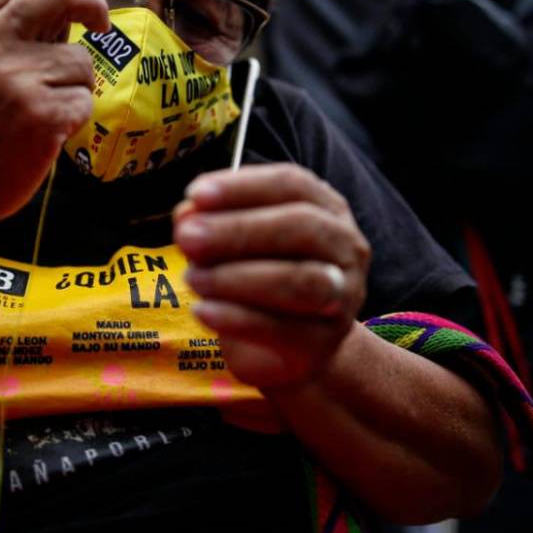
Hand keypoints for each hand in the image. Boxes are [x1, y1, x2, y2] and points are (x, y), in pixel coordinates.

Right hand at [0, 0, 109, 225]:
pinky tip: (43, 137)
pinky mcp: (41, 113)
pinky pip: (84, 102)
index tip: (76, 7)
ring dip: (73, 88)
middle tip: (101, 26)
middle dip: (91, 5)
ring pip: (79, 61)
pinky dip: (73, 121)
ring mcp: (15, 77)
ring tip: (42, 115)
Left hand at [174, 164, 370, 390]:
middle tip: (187, 237)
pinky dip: (237, 319)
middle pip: (302, 226)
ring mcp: (342, 297)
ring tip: (192, 278)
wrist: (283, 347)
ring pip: (300, 280)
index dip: (243, 187)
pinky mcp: (324, 344)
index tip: (195, 194)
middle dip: (239, 230)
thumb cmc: (258, 277)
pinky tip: (203, 311)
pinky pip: (284, 329)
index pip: (291, 185)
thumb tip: (187, 214)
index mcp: (326, 208)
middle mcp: (345, 247)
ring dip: (237, 277)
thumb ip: (211, 225)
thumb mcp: (233, 245)